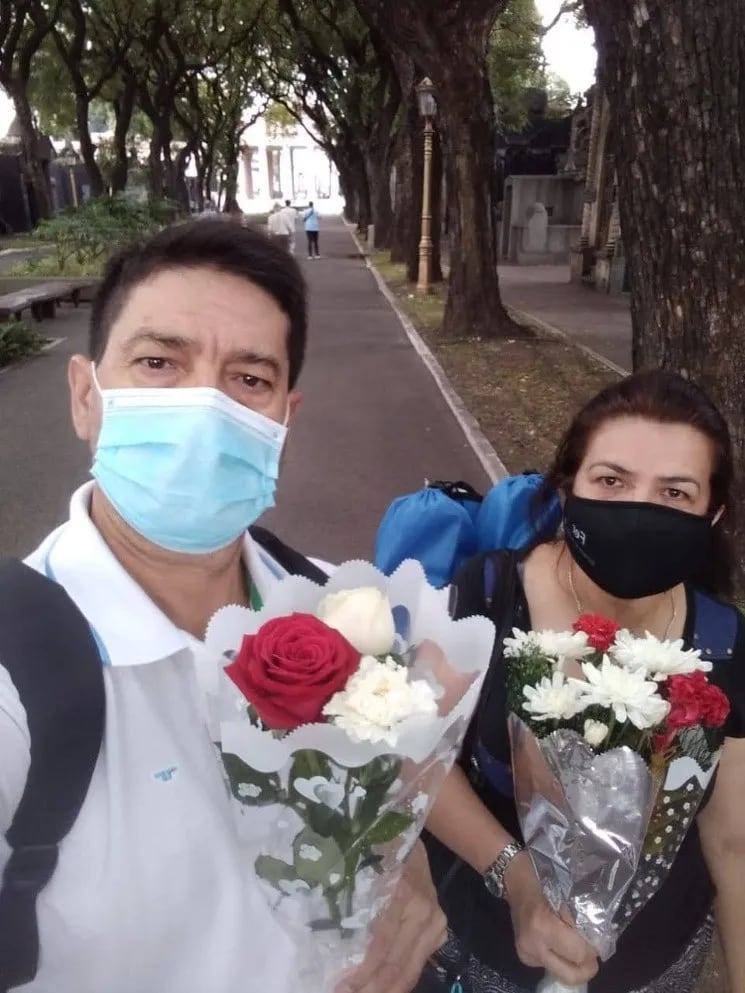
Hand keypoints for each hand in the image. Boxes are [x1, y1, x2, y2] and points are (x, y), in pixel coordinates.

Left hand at [337, 841, 446, 992]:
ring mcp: (434, 919)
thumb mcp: (357, 864)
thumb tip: (323, 939)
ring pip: (409, 969)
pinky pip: (418, 963)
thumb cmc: (373, 843)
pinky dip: (399, 982)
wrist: (403, 826)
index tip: (338, 986)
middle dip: (369, 987)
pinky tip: (382, 989)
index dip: (359, 971)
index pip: (380, 944)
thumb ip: (347, 899)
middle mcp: (422, 907)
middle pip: (395, 963)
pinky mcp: (439, 927)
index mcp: (401, 890)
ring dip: (384, 989)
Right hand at [505, 853, 598, 987]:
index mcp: (543, 926)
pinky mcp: (524, 957)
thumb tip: (595, 943)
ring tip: (575, 945)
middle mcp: (532, 946)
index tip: (596, 939)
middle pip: (570, 976)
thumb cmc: (542, 878)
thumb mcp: (565, 896)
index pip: (578, 954)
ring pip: (562, 974)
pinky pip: (552, 966)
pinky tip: (559, 943)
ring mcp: (526, 954)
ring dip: (573, 963)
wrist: (513, 879)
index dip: (592, 949)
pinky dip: (561, 959)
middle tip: (592, 952)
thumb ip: (580, 921)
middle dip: (586, 967)